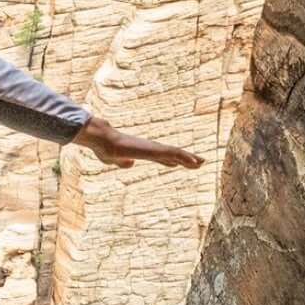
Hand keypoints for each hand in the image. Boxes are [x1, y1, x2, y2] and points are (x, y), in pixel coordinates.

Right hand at [71, 117, 203, 168]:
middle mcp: (150, 148)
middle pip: (172, 154)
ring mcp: (153, 148)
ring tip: (202, 162)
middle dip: (185, 159)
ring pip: (176, 153)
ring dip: (189, 158)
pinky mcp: (154, 149)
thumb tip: (130, 164)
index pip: (160, 156)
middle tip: (199, 162)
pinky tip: (195, 162)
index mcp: (141, 151)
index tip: (179, 163)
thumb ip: (122, 162)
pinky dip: (185, 157)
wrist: (102, 140)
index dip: (170, 160)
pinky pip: (174, 153)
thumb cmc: (104, 147)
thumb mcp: (113, 160)